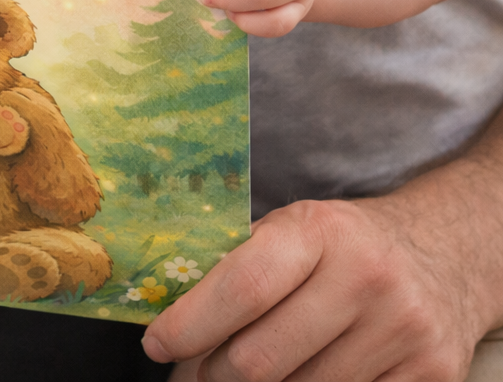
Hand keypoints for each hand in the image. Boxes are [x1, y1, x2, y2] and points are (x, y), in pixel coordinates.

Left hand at [142, 195, 496, 380]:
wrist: (440, 254)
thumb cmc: (342, 244)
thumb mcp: (293, 231)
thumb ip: (238, 263)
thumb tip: (169, 307)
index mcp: (319, 231)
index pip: (242, 286)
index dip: (191, 323)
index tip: (157, 344)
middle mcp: (365, 277)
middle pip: (262, 358)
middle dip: (214, 372)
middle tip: (194, 371)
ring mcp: (402, 331)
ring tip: (239, 376)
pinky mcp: (432, 375)